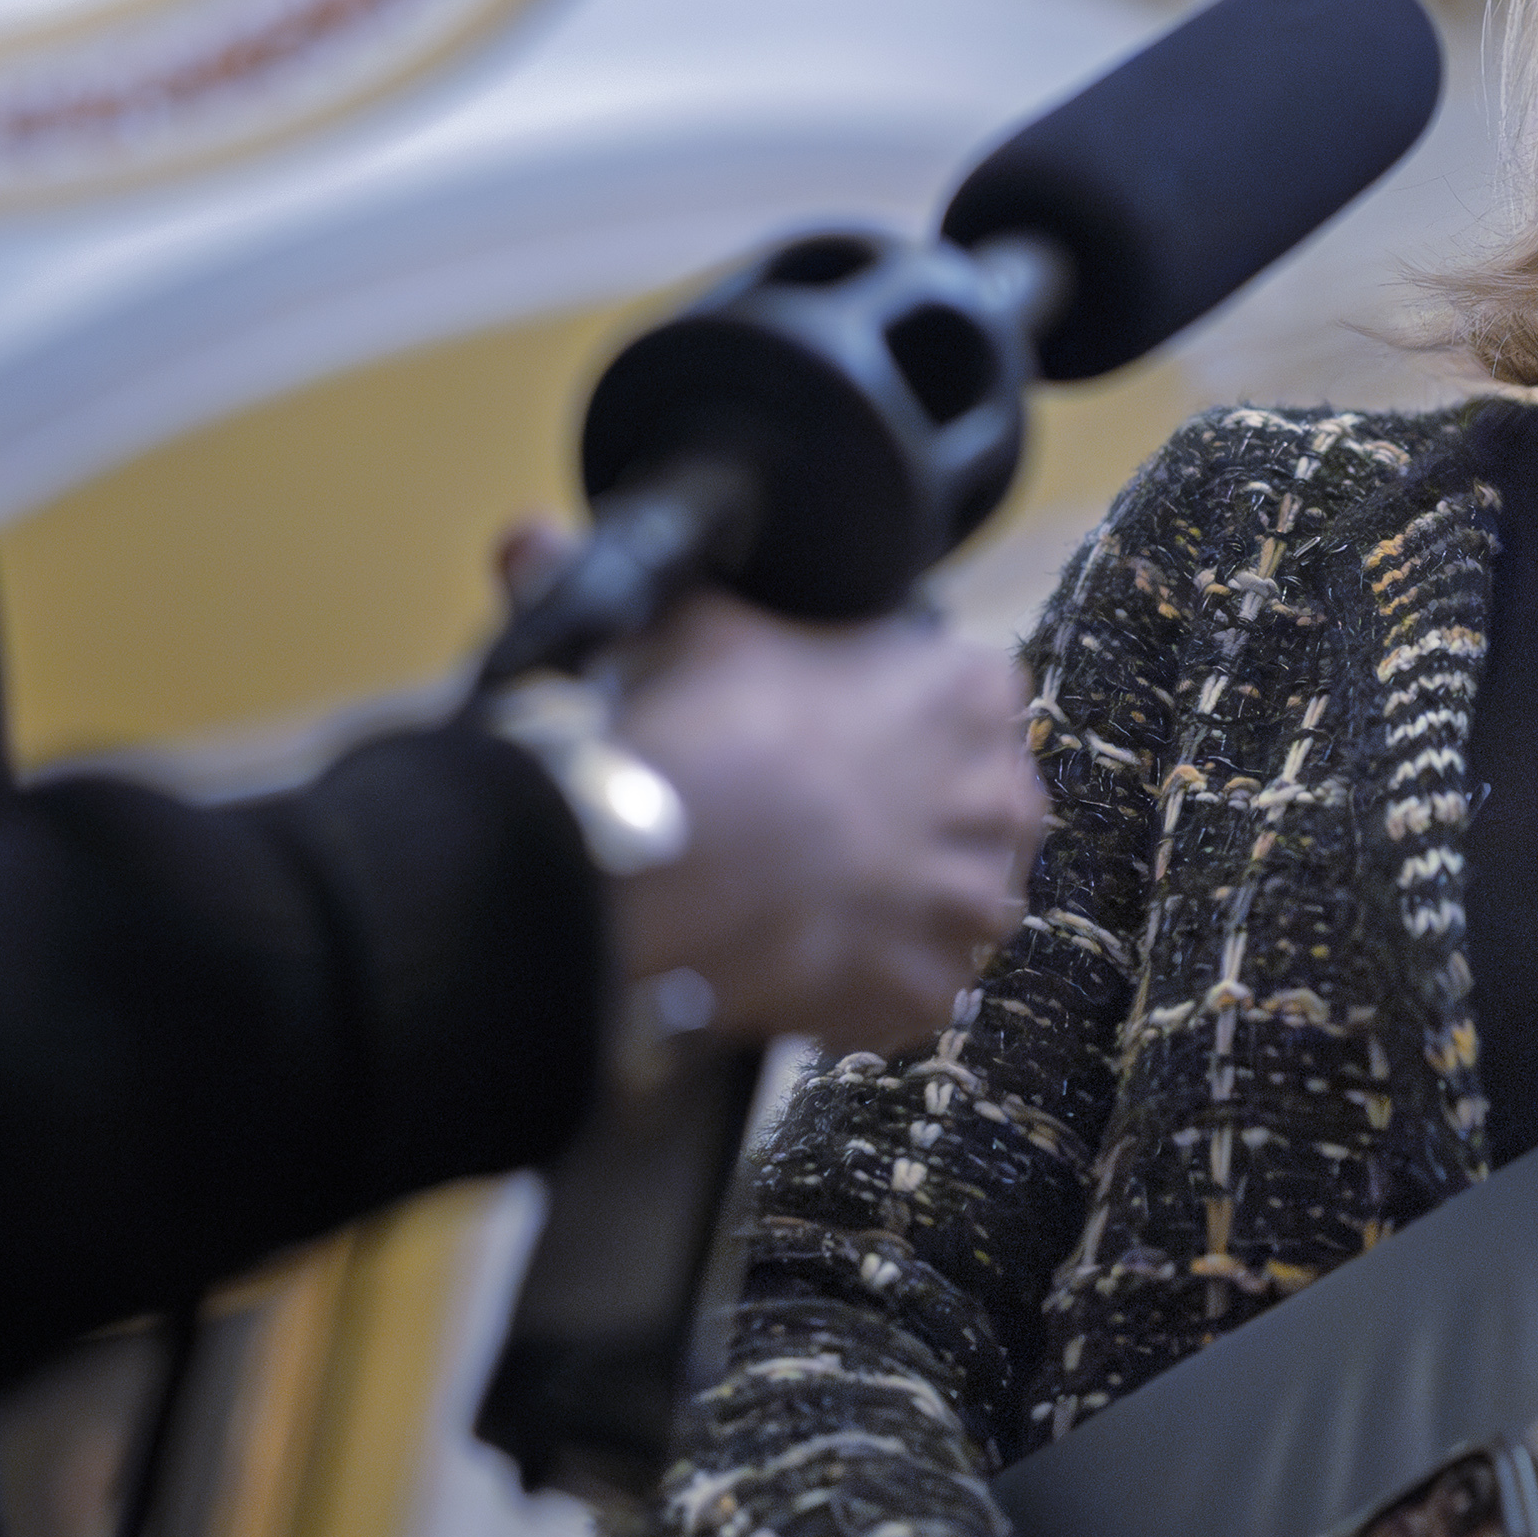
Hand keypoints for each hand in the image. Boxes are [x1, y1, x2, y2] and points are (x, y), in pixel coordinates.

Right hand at [499, 526, 1049, 1056]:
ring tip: (815, 904)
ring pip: (953, 905)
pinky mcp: (929, 994)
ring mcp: (970, 907)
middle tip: (824, 829)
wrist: (673, 862)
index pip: (965, 700)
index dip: (898, 720)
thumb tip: (536, 542)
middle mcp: (1001, 799)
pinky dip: (867, 987)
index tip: (840, 739)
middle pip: (973, 807)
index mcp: (971, 695)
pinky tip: (806, 968)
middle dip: (913, 817)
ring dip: (900, 907)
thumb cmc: (705, 728)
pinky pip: (912, 993)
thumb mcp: (691, 630)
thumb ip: (652, 589)